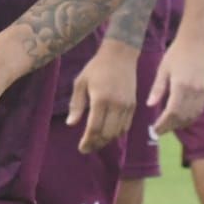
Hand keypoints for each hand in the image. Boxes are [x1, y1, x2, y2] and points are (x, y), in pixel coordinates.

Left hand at [67, 39, 137, 153]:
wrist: (120, 55)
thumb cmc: (96, 68)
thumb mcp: (80, 82)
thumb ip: (76, 104)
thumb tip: (71, 124)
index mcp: (101, 99)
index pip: (94, 128)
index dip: (88, 141)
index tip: (81, 148)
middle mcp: (116, 105)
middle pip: (107, 134)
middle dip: (97, 144)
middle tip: (87, 147)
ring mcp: (127, 106)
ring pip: (118, 132)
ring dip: (107, 140)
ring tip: (96, 142)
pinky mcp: (133, 105)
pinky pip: (126, 126)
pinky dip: (117, 133)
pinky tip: (108, 133)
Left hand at [146, 30, 203, 134]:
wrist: (197, 42)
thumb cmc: (176, 53)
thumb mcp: (163, 69)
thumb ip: (157, 88)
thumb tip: (149, 105)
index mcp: (180, 85)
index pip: (172, 112)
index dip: (163, 124)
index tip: (155, 130)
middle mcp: (193, 90)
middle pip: (182, 116)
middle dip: (171, 127)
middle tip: (160, 131)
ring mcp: (202, 91)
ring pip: (193, 115)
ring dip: (181, 124)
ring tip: (169, 127)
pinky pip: (200, 109)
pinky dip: (191, 117)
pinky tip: (182, 119)